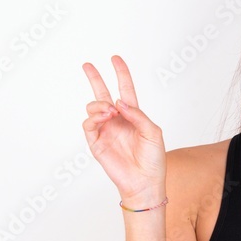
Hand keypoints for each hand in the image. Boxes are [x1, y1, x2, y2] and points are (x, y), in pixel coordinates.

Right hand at [82, 55, 165, 202]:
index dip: (121, 74)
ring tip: (110, 111)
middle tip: (87, 65)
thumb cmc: (153, 159)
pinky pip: (88, 124)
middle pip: (102, 94)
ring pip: (93, 107)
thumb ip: (137, 115)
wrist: (145, 181)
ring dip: (100, 104)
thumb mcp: (153, 132)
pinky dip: (94, 117)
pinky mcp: (96, 143)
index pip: (125, 90)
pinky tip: (105, 117)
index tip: (115, 59)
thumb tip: (119, 102)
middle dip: (94, 78)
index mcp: (132, 116)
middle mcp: (117, 121)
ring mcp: (105, 131)